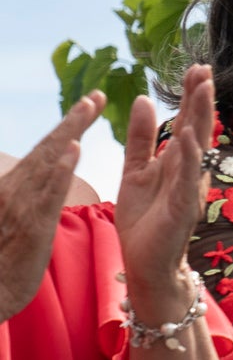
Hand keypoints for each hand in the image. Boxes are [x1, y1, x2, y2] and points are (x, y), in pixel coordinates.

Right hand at [0, 91, 104, 322]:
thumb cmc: (2, 263)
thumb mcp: (18, 222)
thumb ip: (32, 197)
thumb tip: (46, 177)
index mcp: (15, 189)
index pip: (45, 151)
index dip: (67, 127)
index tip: (90, 103)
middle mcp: (15, 190)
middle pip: (47, 148)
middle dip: (73, 120)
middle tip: (97, 96)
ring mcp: (22, 206)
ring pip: (48, 162)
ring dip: (69, 132)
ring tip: (89, 108)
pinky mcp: (32, 226)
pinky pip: (48, 193)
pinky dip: (60, 169)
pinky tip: (74, 149)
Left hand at [117, 68, 217, 320]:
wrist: (147, 263)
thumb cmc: (145, 220)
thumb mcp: (136, 170)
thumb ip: (140, 138)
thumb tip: (142, 99)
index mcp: (176, 161)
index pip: (187, 121)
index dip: (192, 96)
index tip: (197, 68)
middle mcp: (189, 171)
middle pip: (197, 127)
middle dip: (201, 99)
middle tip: (206, 69)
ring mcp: (189, 188)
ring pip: (197, 147)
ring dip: (200, 119)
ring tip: (202, 91)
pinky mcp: (182, 208)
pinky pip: (186, 179)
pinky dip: (188, 158)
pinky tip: (187, 138)